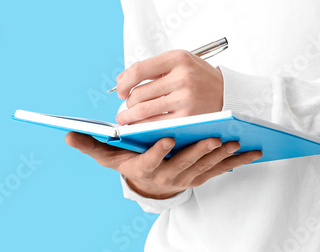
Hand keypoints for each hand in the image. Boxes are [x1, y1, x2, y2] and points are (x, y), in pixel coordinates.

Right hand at [65, 132, 262, 198]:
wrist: (149, 184)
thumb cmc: (130, 162)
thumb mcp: (109, 157)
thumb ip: (91, 144)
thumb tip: (66, 135)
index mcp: (145, 168)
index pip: (152, 161)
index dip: (159, 151)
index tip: (167, 137)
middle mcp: (167, 176)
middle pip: (185, 164)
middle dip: (199, 152)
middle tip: (212, 137)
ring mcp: (188, 177)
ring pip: (207, 167)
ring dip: (221, 156)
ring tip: (233, 140)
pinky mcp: (203, 175)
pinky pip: (222, 169)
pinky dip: (238, 160)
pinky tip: (253, 150)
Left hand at [114, 50, 222, 125]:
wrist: (228, 92)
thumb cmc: (199, 77)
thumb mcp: (179, 62)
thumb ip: (152, 68)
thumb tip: (122, 80)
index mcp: (177, 59)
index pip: (138, 70)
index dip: (123, 82)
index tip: (120, 90)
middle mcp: (182, 77)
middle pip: (138, 93)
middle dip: (126, 103)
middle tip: (125, 107)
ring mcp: (185, 98)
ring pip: (144, 111)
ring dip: (129, 117)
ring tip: (126, 118)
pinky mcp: (189, 117)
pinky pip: (157, 124)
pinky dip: (144, 126)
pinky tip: (142, 126)